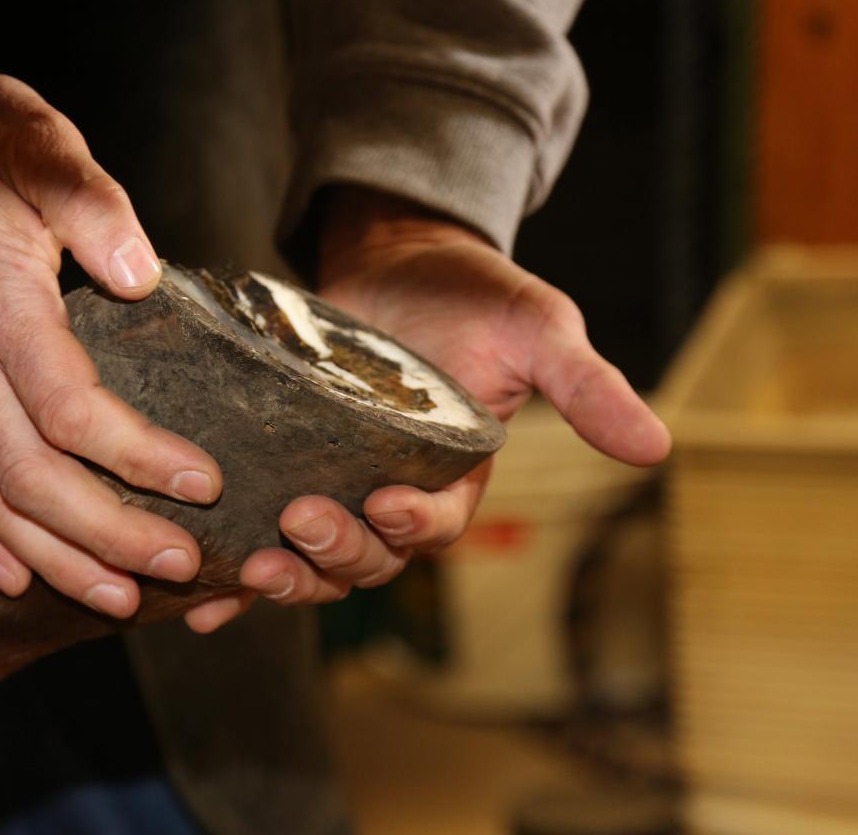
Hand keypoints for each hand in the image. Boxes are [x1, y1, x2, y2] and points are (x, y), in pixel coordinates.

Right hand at [0, 66, 222, 615]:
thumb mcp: (37, 144)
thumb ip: (90, 204)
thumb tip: (140, 272)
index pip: (69, 409)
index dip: (139, 457)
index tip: (206, 482)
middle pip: (31, 478)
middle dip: (109, 533)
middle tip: (182, 562)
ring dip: (56, 557)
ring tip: (119, 600)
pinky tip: (17, 575)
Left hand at [184, 187, 668, 632]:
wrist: (397, 255)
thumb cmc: (473, 292)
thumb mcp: (537, 330)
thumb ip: (584, 388)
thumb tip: (658, 449)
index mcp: (454, 477)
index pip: (436, 527)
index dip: (415, 527)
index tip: (391, 503)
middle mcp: (392, 492)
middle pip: (368, 558)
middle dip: (337, 553)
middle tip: (301, 522)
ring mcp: (333, 483)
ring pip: (312, 561)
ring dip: (283, 577)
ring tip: (250, 568)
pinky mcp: (282, 466)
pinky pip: (259, 535)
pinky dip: (233, 579)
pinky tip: (200, 602)